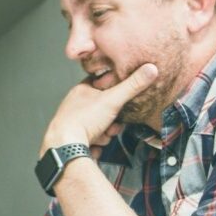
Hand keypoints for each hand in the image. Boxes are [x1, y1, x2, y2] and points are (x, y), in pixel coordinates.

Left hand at [40, 63, 157, 155]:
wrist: (65, 147)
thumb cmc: (83, 120)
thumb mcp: (112, 99)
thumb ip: (132, 85)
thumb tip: (151, 69)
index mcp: (81, 91)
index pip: (102, 84)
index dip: (115, 91)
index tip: (121, 97)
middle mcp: (75, 105)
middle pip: (104, 109)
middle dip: (113, 120)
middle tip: (113, 123)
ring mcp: (74, 122)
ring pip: (100, 125)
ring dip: (106, 133)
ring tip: (101, 135)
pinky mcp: (74, 139)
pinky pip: (93, 139)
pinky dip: (97, 143)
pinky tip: (93, 144)